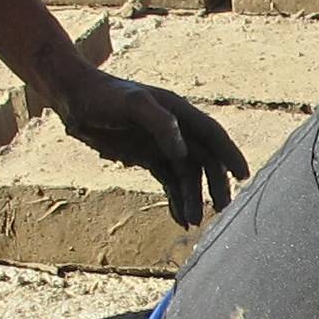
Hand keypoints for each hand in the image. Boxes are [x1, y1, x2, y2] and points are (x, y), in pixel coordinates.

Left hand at [52, 69, 250, 226]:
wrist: (75, 99)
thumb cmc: (104, 97)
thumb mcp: (132, 104)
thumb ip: (160, 123)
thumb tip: (183, 151)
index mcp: (178, 112)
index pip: (212, 135)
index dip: (229, 155)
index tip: (243, 176)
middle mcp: (175, 129)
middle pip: (204, 160)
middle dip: (213, 184)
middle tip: (220, 209)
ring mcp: (161, 144)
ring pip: (186, 176)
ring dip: (191, 198)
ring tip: (193, 222)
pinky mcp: (146, 157)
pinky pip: (168, 181)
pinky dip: (174, 199)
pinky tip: (178, 218)